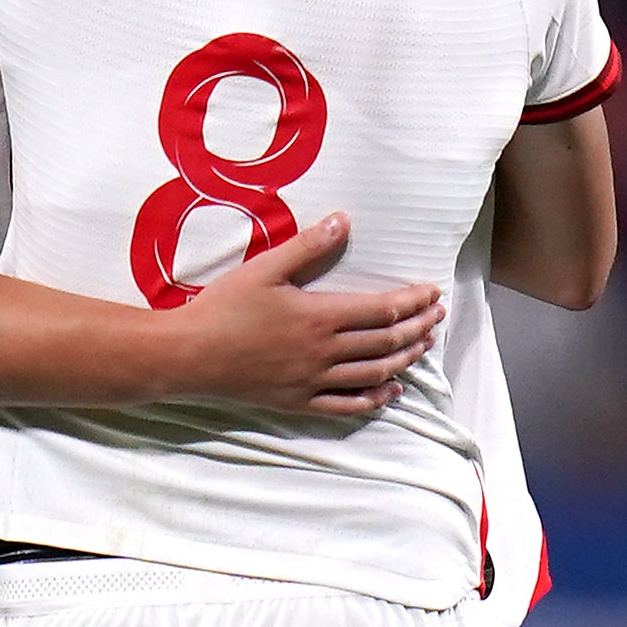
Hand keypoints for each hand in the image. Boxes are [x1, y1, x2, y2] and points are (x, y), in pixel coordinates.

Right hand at [165, 213, 439, 417]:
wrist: (188, 354)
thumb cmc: (223, 308)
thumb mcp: (265, 268)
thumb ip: (307, 246)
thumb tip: (343, 220)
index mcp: (320, 316)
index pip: (382, 309)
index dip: (413, 301)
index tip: (433, 292)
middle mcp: (324, 352)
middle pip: (386, 342)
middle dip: (418, 327)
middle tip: (438, 316)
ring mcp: (314, 381)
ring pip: (374, 373)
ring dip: (405, 359)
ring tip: (424, 346)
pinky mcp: (300, 402)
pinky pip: (347, 406)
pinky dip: (375, 399)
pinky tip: (392, 391)